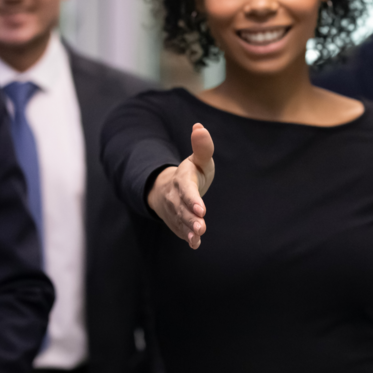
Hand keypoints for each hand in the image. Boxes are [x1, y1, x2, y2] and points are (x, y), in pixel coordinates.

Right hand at [147, 123, 214, 248]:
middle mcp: (176, 196)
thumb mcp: (198, 159)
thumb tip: (199, 127)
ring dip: (189, 230)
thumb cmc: (191, 172)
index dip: (192, 199)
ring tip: (198, 236)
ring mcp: (174, 210)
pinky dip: (187, 238)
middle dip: (190, 218)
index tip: (201, 209)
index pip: (186, 190)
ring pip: (180, 221)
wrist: (170, 187)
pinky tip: (196, 244)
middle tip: (202, 227)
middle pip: (182, 208)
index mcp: (182, 179)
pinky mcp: (177, 222)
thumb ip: (203, 147)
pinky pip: (180, 230)